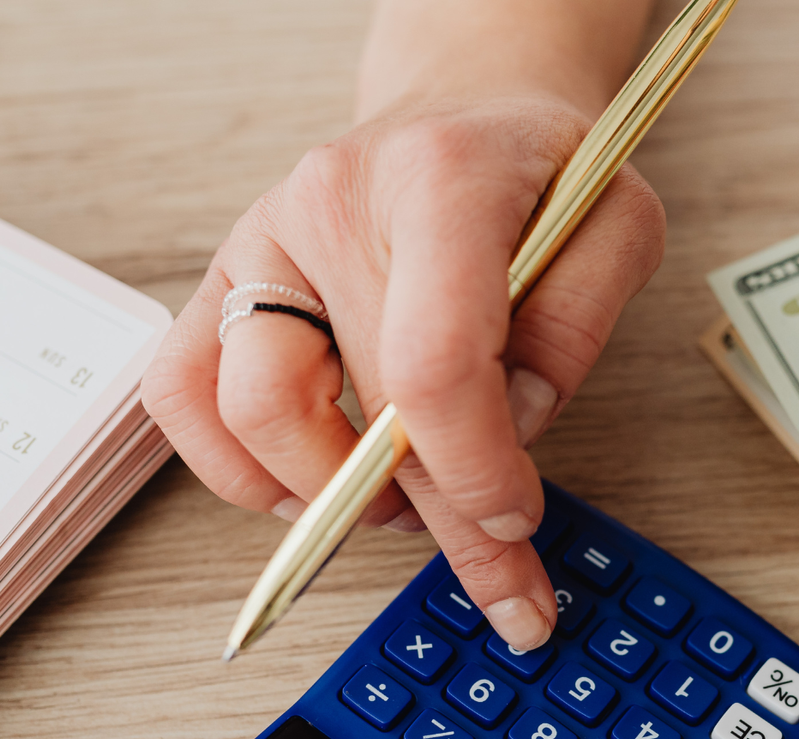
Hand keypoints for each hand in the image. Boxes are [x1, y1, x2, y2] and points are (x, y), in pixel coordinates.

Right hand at [141, 94, 664, 647]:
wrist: (467, 109)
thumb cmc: (538, 173)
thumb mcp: (616, 226)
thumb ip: (577, 328)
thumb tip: (508, 432)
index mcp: (439, 181)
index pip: (434, 359)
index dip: (473, 470)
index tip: (514, 521)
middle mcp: (330, 203)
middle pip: (359, 407)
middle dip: (436, 516)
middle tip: (497, 570)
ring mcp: (263, 240)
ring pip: (250, 413)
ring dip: (330, 494)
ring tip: (403, 502)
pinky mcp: (224, 280)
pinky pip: (182, 394)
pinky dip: (237, 467)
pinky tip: (310, 485)